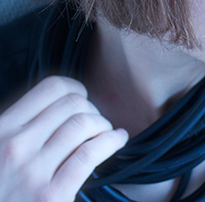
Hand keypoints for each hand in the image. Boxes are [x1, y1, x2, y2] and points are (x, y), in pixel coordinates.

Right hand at [0, 76, 127, 201]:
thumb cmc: (3, 189)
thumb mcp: (0, 151)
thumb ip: (22, 128)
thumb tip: (63, 107)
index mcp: (1, 130)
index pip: (50, 88)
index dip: (75, 89)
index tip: (83, 98)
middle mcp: (14, 146)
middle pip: (73, 103)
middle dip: (92, 109)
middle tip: (96, 123)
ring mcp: (31, 171)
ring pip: (84, 123)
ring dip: (103, 125)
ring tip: (106, 133)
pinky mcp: (51, 196)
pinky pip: (90, 153)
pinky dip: (111, 141)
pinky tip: (117, 141)